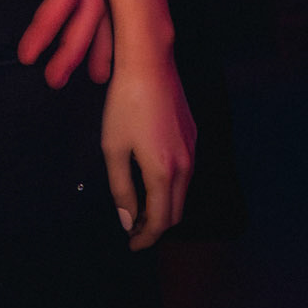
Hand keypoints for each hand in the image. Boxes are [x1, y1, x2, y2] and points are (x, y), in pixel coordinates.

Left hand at [101, 55, 195, 248]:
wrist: (149, 64)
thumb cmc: (125, 104)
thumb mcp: (114, 147)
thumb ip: (121, 188)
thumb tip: (128, 220)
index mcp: (164, 173)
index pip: (160, 221)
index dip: (146, 237)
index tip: (132, 244)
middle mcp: (186, 167)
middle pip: (176, 211)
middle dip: (156, 226)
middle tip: (134, 228)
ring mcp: (193, 150)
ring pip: (183, 193)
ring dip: (165, 206)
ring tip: (140, 207)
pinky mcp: (193, 135)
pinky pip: (186, 173)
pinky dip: (171, 187)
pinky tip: (153, 179)